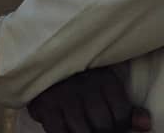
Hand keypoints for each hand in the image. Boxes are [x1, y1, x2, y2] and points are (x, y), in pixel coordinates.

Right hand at [27, 67, 150, 132]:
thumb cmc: (79, 81)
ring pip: (82, 131)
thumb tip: (144, 125)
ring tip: (81, 125)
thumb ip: (125, 108)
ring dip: (82, 132)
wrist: (44, 63)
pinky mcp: (44, 104)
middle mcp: (83, 85)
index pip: (121, 113)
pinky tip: (65, 127)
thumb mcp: (105, 87)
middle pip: (103, 125)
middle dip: (101, 130)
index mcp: (103, 78)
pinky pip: (58, 132)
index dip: (119, 124)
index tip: (111, 120)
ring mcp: (62, 95)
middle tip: (94, 124)